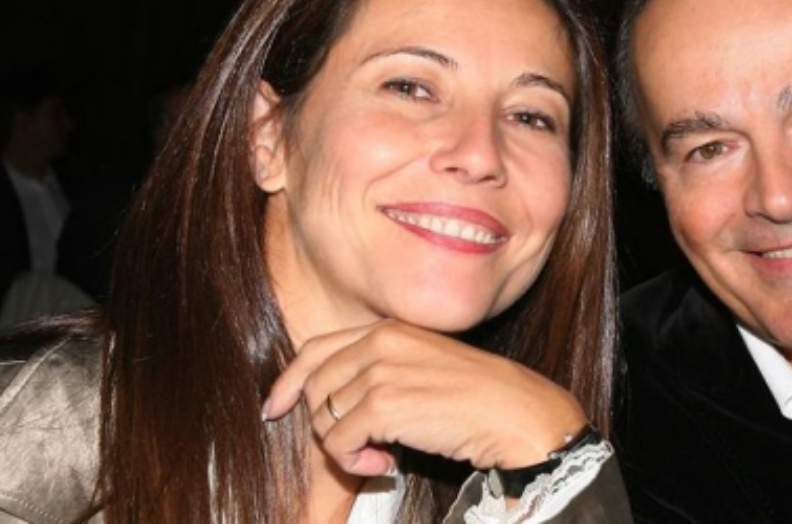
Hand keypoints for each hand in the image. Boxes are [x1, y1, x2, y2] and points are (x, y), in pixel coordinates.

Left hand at [262, 320, 587, 475]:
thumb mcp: (425, 366)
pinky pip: (338, 442)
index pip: (316, 348)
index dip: (289, 381)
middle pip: (314, 386)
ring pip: (324, 417)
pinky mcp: (384, 404)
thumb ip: (382, 369)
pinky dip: (355, 462)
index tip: (276, 407)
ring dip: (345, 447)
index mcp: (389, 328)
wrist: (515, 413)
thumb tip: (335, 402)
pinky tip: (387, 463)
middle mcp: (380, 342)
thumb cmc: (478, 398)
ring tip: (381, 454)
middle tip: (358, 445)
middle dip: (324, 423)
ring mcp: (380, 371)